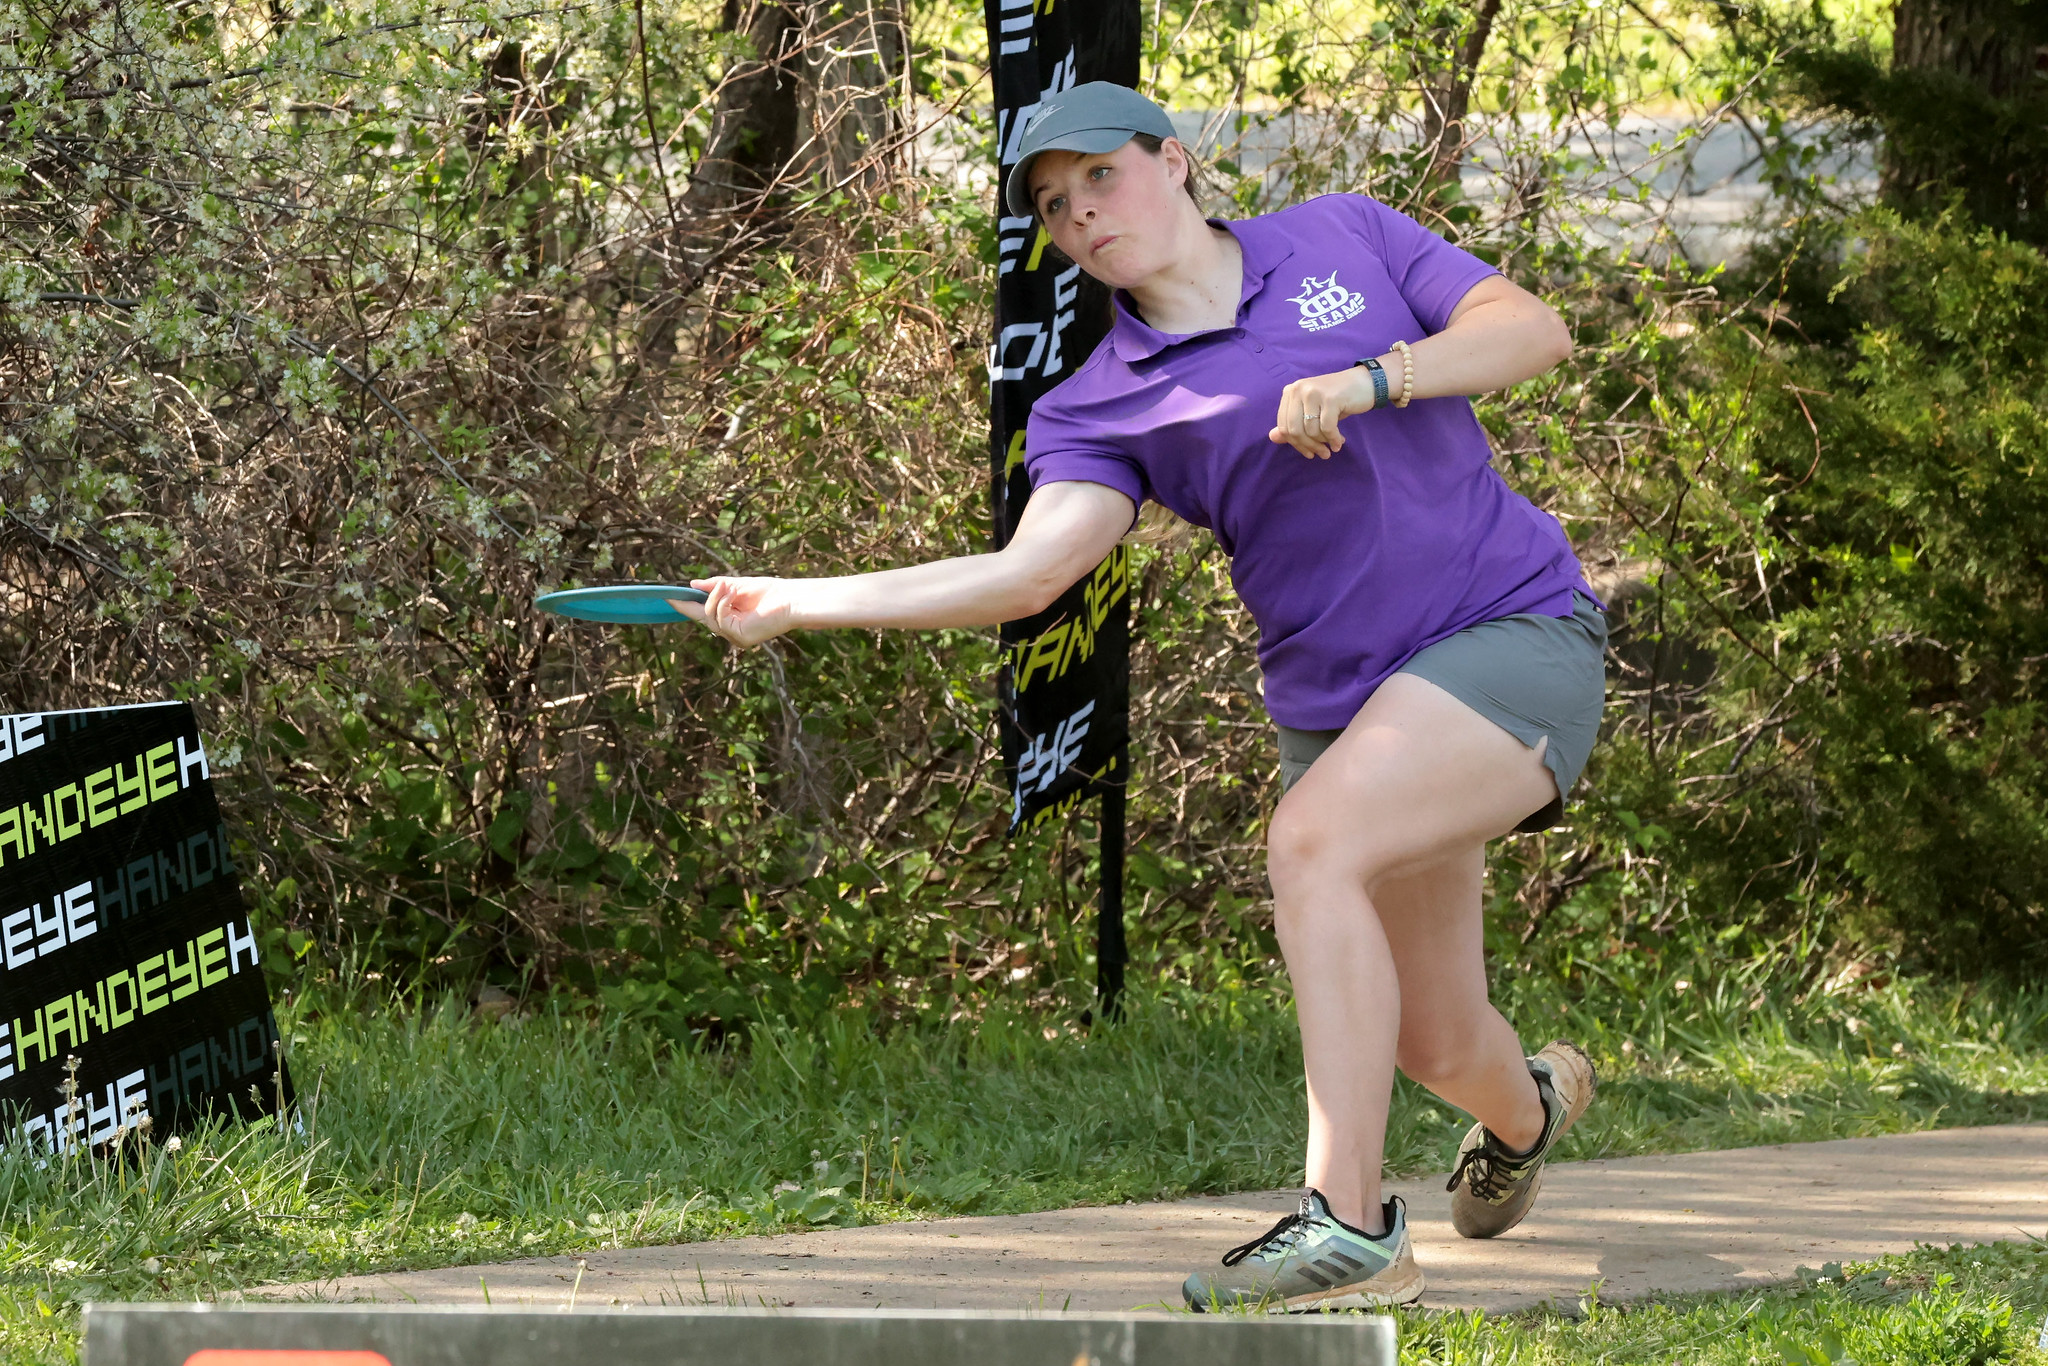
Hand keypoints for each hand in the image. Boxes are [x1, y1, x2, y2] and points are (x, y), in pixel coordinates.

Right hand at [674, 577, 799, 647]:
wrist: (792, 600)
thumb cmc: (771, 593)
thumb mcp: (737, 586)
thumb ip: (716, 587)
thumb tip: (693, 585)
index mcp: (731, 618)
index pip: (704, 612)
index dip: (686, 605)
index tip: (669, 597)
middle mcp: (731, 630)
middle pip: (702, 617)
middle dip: (690, 603)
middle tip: (674, 593)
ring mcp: (735, 636)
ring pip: (709, 618)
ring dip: (714, 598)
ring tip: (727, 585)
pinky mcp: (740, 638)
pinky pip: (720, 620)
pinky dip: (722, 604)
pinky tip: (731, 593)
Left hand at [1269, 366, 1377, 459]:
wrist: (1363, 383)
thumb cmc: (1336, 399)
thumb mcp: (1312, 411)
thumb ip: (1292, 424)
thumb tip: (1272, 438)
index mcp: (1290, 392)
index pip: (1284, 426)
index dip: (1296, 444)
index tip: (1309, 452)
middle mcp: (1298, 389)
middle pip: (1295, 431)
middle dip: (1309, 447)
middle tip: (1322, 454)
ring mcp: (1313, 392)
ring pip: (1311, 431)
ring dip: (1323, 443)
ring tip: (1332, 446)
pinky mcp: (1330, 398)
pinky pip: (1327, 428)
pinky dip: (1333, 439)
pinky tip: (1339, 442)